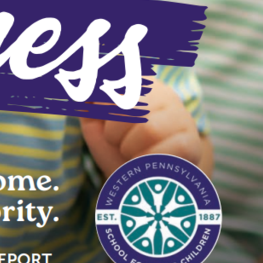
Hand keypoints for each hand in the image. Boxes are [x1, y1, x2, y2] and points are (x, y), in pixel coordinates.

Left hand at [81, 78, 202, 178]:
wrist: (143, 184)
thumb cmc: (117, 147)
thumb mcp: (94, 120)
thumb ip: (84, 97)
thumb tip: (72, 79)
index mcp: (137, 81)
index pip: (114, 78)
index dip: (101, 103)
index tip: (101, 117)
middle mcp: (163, 93)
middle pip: (128, 103)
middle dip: (113, 129)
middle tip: (116, 140)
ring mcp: (180, 117)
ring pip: (147, 127)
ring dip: (129, 147)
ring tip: (131, 152)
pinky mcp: (190, 144)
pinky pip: (162, 150)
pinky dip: (144, 161)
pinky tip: (144, 163)